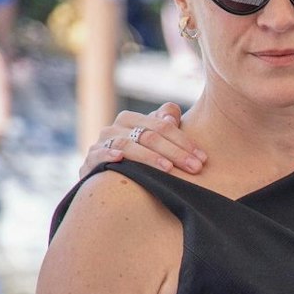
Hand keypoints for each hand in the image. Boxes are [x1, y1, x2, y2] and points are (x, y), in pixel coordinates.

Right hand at [82, 102, 204, 176]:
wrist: (104, 179)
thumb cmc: (136, 157)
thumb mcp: (152, 139)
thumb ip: (164, 123)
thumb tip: (172, 114)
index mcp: (131, 119)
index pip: (162, 125)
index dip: (184, 141)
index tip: (203, 158)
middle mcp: (114, 128)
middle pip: (148, 136)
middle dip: (175, 152)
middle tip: (195, 167)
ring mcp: (101, 144)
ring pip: (127, 145)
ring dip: (148, 157)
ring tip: (168, 168)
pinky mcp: (90, 161)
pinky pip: (97, 155)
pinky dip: (108, 155)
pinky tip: (120, 159)